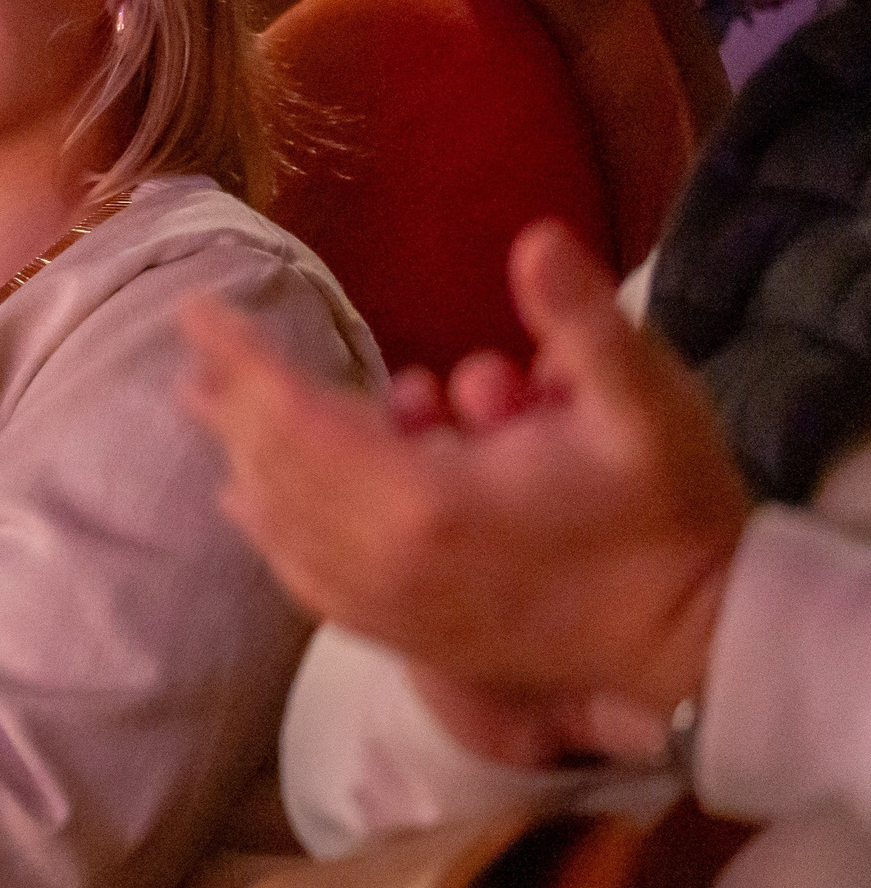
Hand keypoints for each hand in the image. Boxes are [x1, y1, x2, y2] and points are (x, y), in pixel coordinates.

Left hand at [179, 219, 748, 725]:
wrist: (693, 646)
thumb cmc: (671, 518)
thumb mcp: (649, 405)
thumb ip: (585, 321)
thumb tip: (535, 241)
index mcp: (426, 501)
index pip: (296, 415)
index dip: (242, 358)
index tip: (197, 309)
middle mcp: (384, 560)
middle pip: (272, 468)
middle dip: (230, 402)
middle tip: (193, 349)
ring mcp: (388, 607)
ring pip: (279, 527)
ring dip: (241, 460)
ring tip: (208, 408)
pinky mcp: (403, 636)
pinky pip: (305, 576)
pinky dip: (269, 529)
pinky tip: (246, 502)